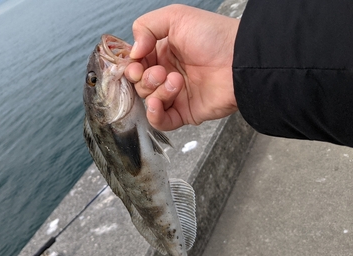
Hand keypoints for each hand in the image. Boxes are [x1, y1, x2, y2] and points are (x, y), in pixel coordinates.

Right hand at [125, 4, 239, 129]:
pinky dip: (154, 115)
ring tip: (176, 81)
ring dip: (157, 92)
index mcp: (163, 52)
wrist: (239, 60)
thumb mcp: (176, 16)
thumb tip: (133, 52)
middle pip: (139, 84)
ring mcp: (176, 95)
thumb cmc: (214, 36)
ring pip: (148, 101)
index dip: (132, 66)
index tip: (137, 64)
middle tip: (161, 72)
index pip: (136, 64)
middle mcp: (167, 73)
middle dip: (146, 79)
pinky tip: (158, 104)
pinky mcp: (184, 112)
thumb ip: (145, 26)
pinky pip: (160, 121)